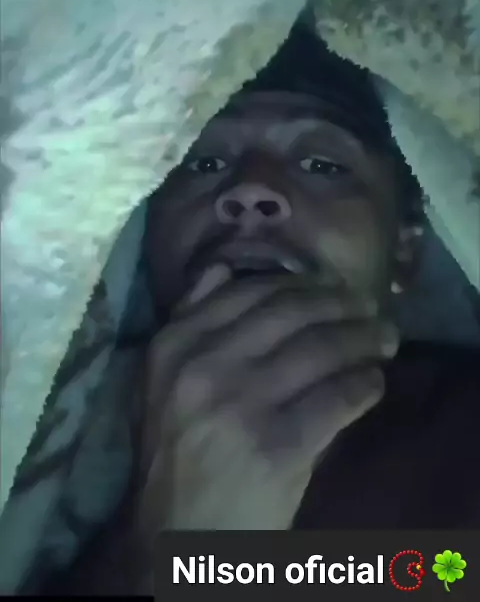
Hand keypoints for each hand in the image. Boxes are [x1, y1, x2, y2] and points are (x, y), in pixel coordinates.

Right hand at [137, 269, 398, 536]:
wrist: (179, 536)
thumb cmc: (178, 454)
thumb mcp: (163, 380)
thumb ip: (189, 320)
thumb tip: (223, 266)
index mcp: (175, 345)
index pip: (249, 292)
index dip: (301, 283)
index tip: (332, 285)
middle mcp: (204, 366)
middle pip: (291, 313)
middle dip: (342, 304)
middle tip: (371, 306)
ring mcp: (240, 405)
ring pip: (320, 349)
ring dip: (364, 339)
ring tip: (385, 339)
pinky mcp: (277, 446)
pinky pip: (337, 398)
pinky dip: (365, 385)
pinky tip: (375, 383)